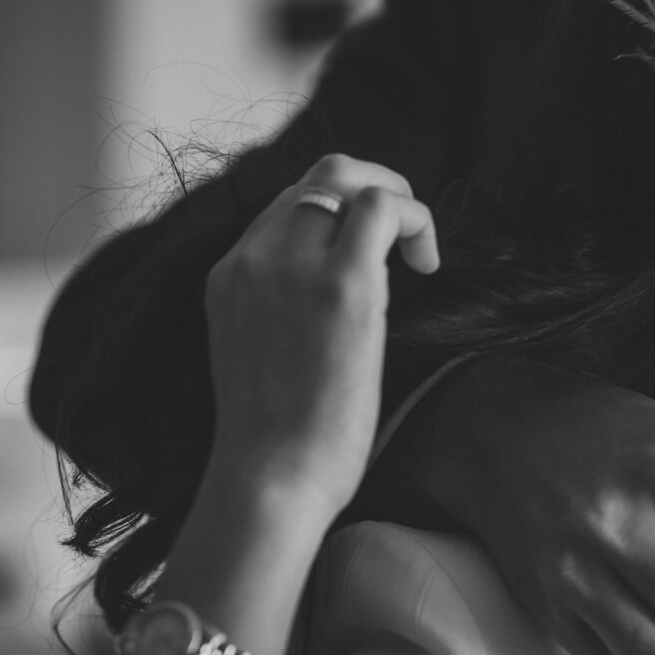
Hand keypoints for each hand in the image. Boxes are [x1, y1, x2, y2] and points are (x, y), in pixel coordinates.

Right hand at [204, 154, 438, 516]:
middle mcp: (252, 258)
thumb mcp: (260, 352)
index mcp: (228, 274)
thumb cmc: (277, 438)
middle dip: (372, 186)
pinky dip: (415, 220)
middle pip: (318, 176)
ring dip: (397, 198)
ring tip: (417, 249)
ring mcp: (292, 266)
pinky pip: (382, 208)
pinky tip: (426, 265)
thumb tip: (334, 300)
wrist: (268, 479)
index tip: (370, 255)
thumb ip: (282, 310)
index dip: (340, 214)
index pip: (288, 204)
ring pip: (347, 176)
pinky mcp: (340, 286)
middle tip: (404, 233)